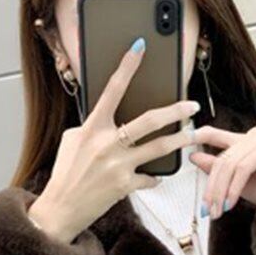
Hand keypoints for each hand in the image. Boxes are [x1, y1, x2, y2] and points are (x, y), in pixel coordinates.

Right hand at [29, 37, 200, 242]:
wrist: (62, 208)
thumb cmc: (67, 173)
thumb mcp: (73, 141)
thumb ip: (93, 126)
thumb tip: (110, 116)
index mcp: (92, 128)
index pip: (112, 89)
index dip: (127, 66)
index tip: (140, 47)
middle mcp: (107, 144)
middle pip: (149, 120)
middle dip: (175, 111)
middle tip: (191, 106)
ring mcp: (118, 165)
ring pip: (159, 148)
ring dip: (180, 140)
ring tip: (193, 135)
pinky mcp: (125, 185)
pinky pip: (149, 178)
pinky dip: (153, 177)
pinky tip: (154, 177)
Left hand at [189, 125, 255, 218]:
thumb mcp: (238, 184)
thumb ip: (218, 170)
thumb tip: (194, 158)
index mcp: (243, 141)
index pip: (215, 135)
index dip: (198, 135)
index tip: (183, 140)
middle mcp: (252, 136)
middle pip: (221, 159)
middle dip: (211, 187)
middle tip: (207, 209)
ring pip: (230, 164)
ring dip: (221, 191)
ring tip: (218, 211)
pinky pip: (244, 168)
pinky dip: (234, 187)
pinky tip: (230, 203)